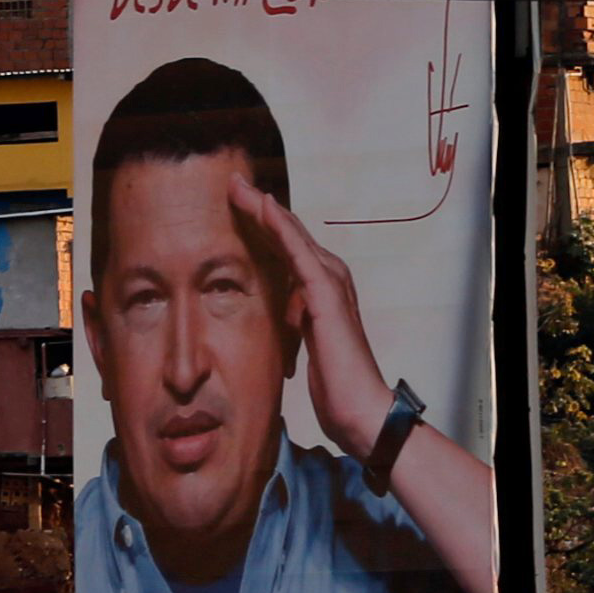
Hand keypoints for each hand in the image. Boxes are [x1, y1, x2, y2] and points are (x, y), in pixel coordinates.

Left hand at [233, 179, 390, 460]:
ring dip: (264, 209)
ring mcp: (331, 283)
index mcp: (320, 288)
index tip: (234, 202)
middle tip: (232, 181)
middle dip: (259, 208)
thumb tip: (283, 314)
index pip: (286, 248)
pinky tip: (264, 208)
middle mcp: (329, 277)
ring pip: (292, 236)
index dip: (261, 224)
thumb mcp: (305, 344)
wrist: (361, 410)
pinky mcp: (326, 296)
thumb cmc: (335, 384)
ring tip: (239, 187)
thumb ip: (296, 322)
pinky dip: (281, 228)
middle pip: (288, 234)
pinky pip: (299, 253)